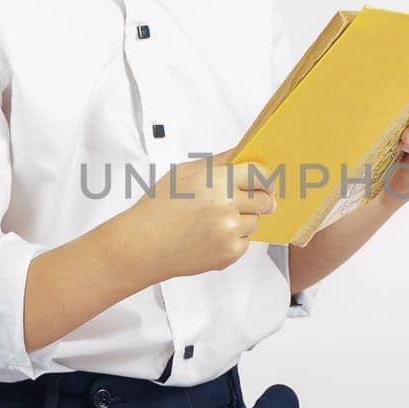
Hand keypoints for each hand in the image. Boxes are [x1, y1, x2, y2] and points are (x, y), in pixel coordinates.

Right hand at [121, 148, 278, 280]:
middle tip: (245, 200)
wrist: (142, 245)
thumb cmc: (157, 209)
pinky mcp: (229, 253)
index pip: (259, 174)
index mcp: (217, 181)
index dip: (265, 177)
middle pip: (265, 199)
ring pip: (255, 221)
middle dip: (259, 198)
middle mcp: (227, 206)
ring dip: (243, 219)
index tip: (265, 180)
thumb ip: (217, 162)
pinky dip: (233, 239)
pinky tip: (210, 235)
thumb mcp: (184, 173)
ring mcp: (229, 231)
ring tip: (215, 220)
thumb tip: (240, 155)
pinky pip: (245, 242)